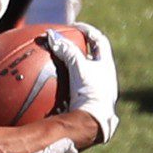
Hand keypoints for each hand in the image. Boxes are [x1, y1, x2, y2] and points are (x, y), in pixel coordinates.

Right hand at [46, 24, 117, 144]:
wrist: (93, 124)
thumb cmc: (90, 93)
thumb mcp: (79, 68)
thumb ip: (66, 51)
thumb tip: (51, 35)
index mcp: (106, 66)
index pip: (99, 41)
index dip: (88, 31)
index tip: (73, 27)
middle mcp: (104, 79)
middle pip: (91, 57)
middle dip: (78, 49)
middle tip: (63, 43)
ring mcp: (95, 93)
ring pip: (81, 75)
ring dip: (69, 68)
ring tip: (53, 64)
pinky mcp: (85, 105)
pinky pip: (71, 91)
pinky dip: (60, 86)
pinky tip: (46, 88)